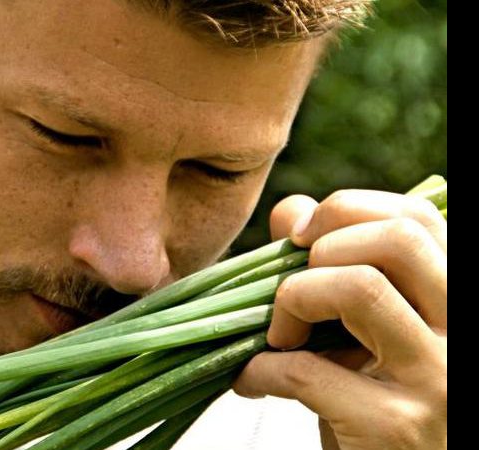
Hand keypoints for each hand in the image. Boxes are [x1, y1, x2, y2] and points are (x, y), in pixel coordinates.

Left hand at [232, 190, 446, 449]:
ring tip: (278, 336)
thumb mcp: (362, 335)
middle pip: (399, 239)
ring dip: (293, 300)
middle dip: (321, 247)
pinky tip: (252, 380)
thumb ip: (333, 268)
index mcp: (456, 303)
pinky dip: (260, 369)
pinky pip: (305, 368)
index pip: (417, 219)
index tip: (300, 236)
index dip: (347, 210)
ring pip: (361, 287)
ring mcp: (440, 382)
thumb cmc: (373, 408)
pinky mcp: (398, 427)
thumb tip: (291, 209)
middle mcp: (464, 335)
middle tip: (289, 287)